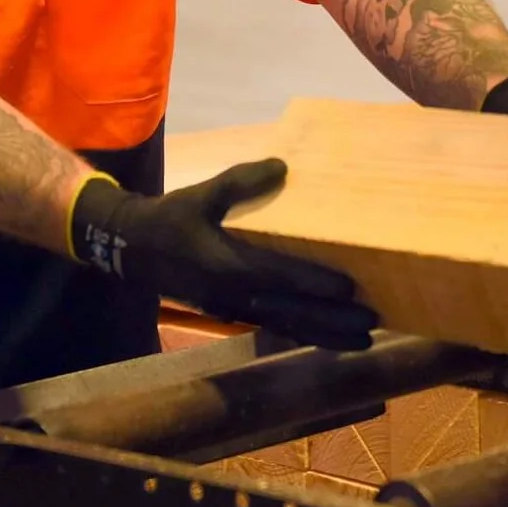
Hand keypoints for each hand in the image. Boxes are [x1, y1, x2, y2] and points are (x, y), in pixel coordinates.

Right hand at [69, 160, 379, 350]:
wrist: (135, 251)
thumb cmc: (172, 219)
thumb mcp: (201, 194)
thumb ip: (240, 180)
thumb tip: (281, 166)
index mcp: (228, 264)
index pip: (280, 276)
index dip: (314, 283)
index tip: (349, 287)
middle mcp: (236, 294)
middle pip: (293, 312)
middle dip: (333, 320)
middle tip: (372, 322)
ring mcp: (236, 309)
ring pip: (288, 327)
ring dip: (326, 335)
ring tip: (364, 339)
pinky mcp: (235, 314)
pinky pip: (276, 328)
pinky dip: (304, 335)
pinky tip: (329, 338)